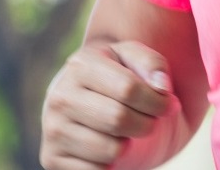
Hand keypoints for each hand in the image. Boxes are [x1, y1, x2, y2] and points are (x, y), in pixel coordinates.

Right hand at [41, 40, 177, 169]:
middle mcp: (60, 96)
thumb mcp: (134, 60)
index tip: (167, 104)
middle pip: (119, 120)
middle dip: (146, 124)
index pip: (129, 89)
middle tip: (148, 120)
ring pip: (111, 150)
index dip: (157, 101)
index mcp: (80, 66)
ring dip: (128, 144)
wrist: (83, 102)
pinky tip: (103, 146)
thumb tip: (161, 86)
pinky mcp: (51, 158)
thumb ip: (152, 64)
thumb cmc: (117, 78)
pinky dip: (110, 163)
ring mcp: (53, 129)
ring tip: (122, 132)